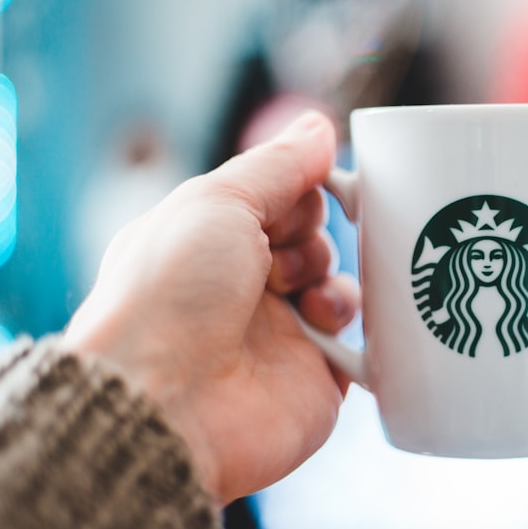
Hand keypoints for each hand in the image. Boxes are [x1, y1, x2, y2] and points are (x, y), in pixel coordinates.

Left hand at [64, 111, 359, 504]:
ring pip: (342, 287)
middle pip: (315, 241)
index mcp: (213, 243)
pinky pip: (362, 344)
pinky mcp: (315, 381)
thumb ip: (278, 165)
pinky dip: (357, 329)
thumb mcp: (219, 201)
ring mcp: (281, 336)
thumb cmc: (171, 294)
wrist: (165, 401)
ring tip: (307, 301)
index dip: (304, 193)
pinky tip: (326, 326)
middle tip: (286, 260)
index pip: (282, 201)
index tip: (315, 192)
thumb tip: (320, 127)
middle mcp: (245, 288)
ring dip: (334, 282)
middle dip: (313, 240)